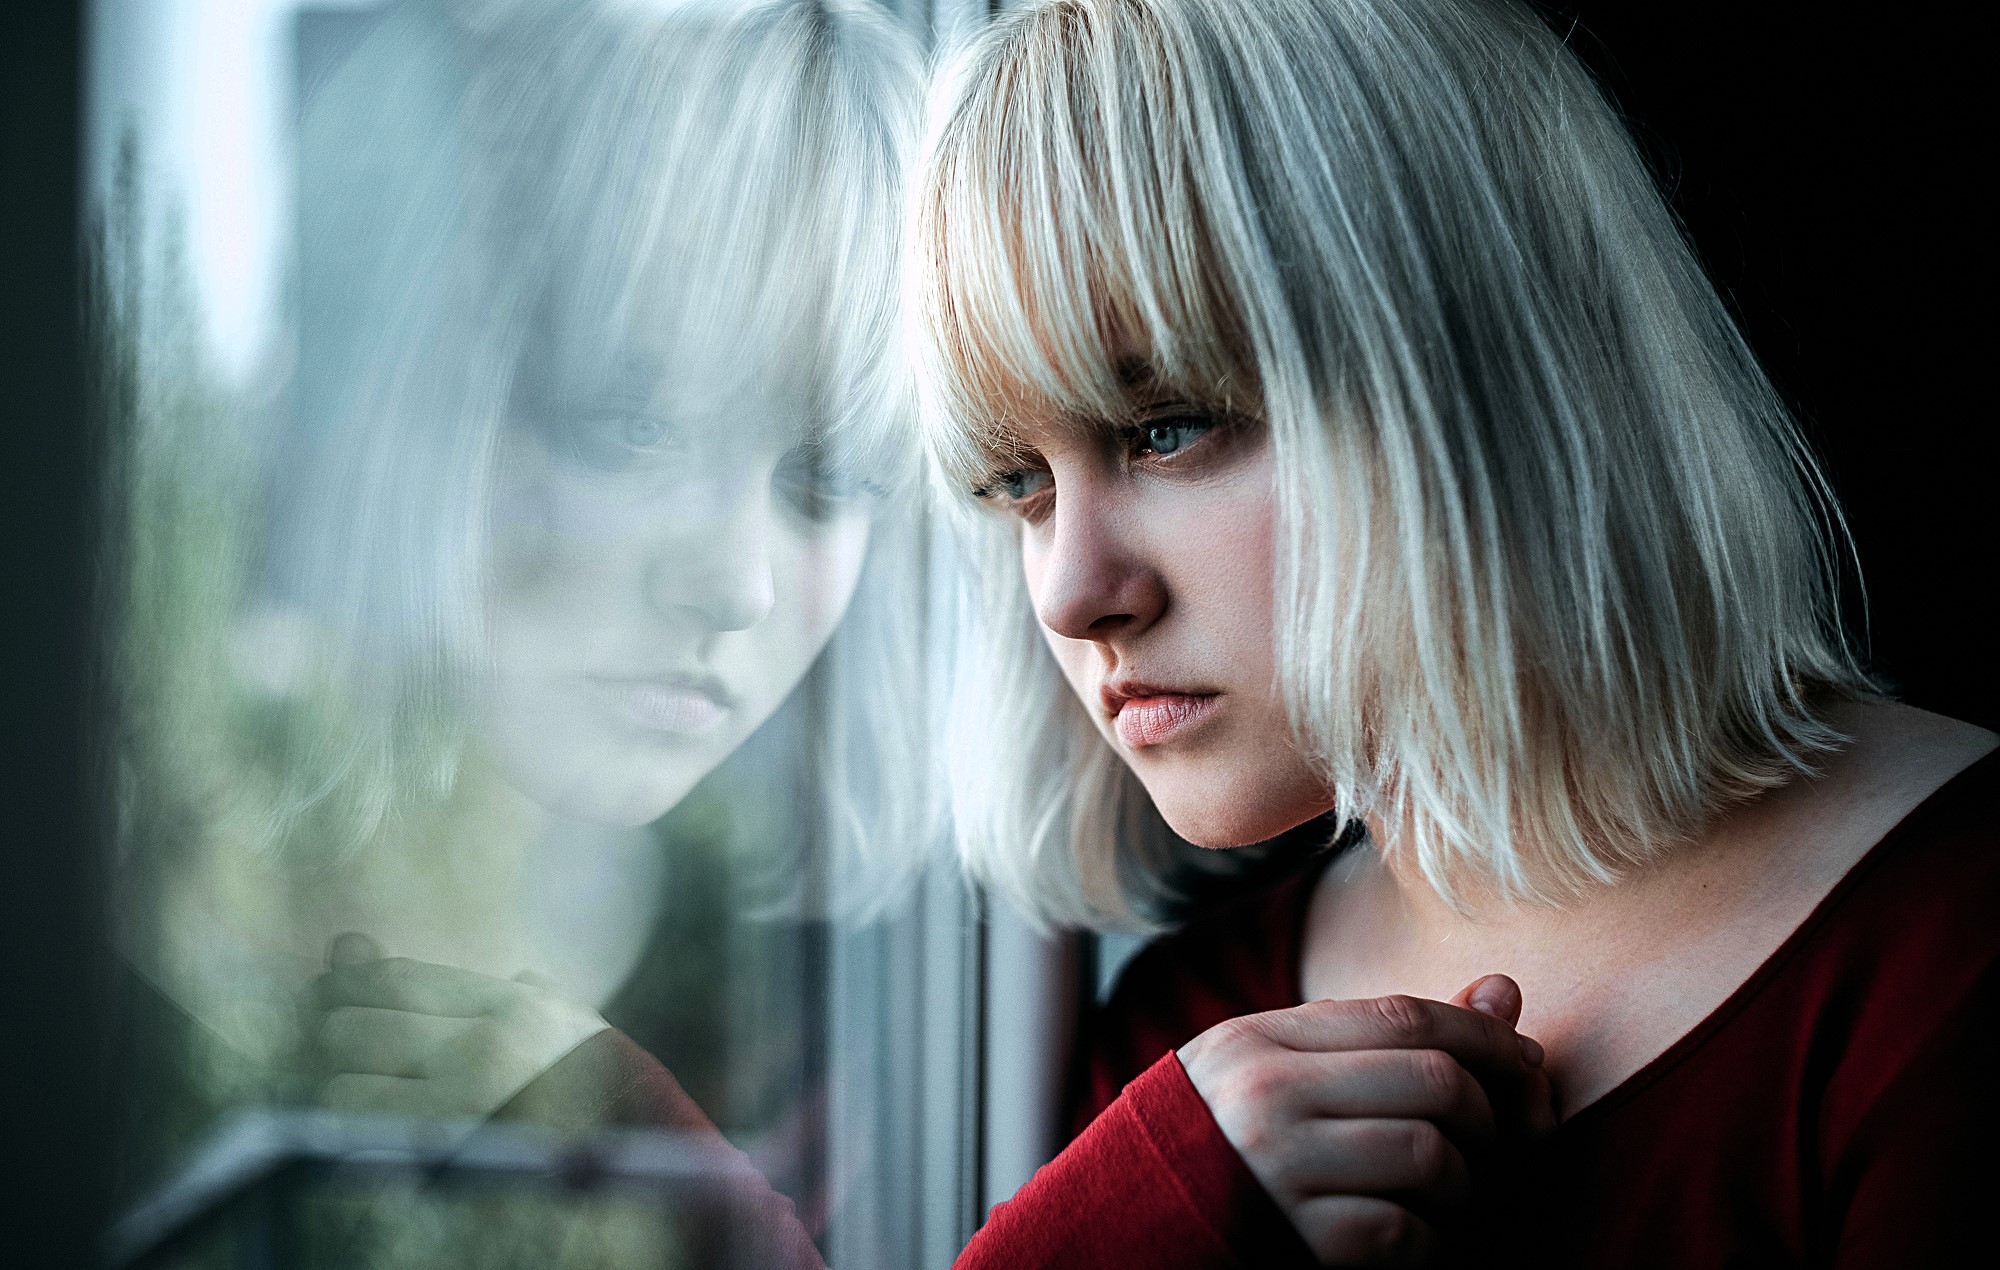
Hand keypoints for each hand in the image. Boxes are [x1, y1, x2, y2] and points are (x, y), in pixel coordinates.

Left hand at [310, 933, 610, 1120]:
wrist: (626, 1145)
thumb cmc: (578, 1074)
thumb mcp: (535, 1014)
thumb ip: (450, 986)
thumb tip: (347, 946)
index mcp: (509, 1006)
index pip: (397, 981)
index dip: (346, 982)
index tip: (324, 989)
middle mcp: (485, 1049)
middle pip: (355, 1028)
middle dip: (333, 1035)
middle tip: (335, 1040)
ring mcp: (465, 1109)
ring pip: (345, 1089)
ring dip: (342, 1090)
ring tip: (358, 1090)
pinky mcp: (447, 1160)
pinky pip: (364, 1141)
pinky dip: (356, 1134)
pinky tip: (370, 1129)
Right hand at [1177, 975, 1553, 1266]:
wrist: (1126, 1226)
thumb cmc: (1224, 1141)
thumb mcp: (1283, 1069)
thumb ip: (1389, 1035)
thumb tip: (1507, 989)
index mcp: (1263, 1040)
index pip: (1405, 1016)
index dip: (1484, 1035)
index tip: (1524, 1062)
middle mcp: (1269, 1096)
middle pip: (1433, 1080)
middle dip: (1489, 1112)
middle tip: (1493, 1137)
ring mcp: (1279, 1170)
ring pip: (1431, 1155)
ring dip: (1462, 1180)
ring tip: (1444, 1188)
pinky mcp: (1296, 1241)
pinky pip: (1405, 1231)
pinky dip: (1427, 1239)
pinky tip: (1407, 1234)